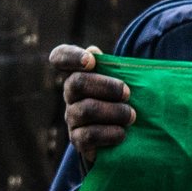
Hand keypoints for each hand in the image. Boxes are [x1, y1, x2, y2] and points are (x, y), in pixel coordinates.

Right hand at [55, 45, 132, 163]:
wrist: (123, 133)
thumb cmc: (123, 98)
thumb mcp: (121, 79)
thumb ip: (110, 65)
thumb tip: (94, 51)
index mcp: (79, 72)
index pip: (59, 57)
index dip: (70, 57)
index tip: (91, 61)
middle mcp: (70, 93)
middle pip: (77, 82)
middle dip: (107, 86)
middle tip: (128, 93)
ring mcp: (72, 117)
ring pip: (86, 110)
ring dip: (114, 111)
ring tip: (131, 116)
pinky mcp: (77, 139)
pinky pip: (89, 135)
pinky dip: (110, 133)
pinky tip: (122, 133)